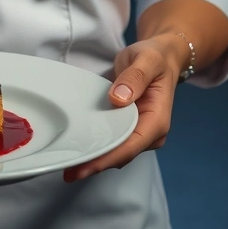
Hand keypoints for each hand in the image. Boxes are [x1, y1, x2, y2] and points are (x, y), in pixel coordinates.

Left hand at [63, 35, 182, 183]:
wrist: (160, 56)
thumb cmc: (154, 58)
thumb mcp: (147, 60)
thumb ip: (135, 77)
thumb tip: (118, 99)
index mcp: (157, 121)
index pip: (130, 146)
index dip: (106, 158)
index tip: (84, 166)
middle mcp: (149, 132)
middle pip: (121, 155)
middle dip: (96, 164)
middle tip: (68, 172)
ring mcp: (138, 131)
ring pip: (115, 151)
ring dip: (94, 158)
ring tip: (67, 164)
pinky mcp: (126, 126)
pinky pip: (111, 140)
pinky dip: (96, 145)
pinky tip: (77, 148)